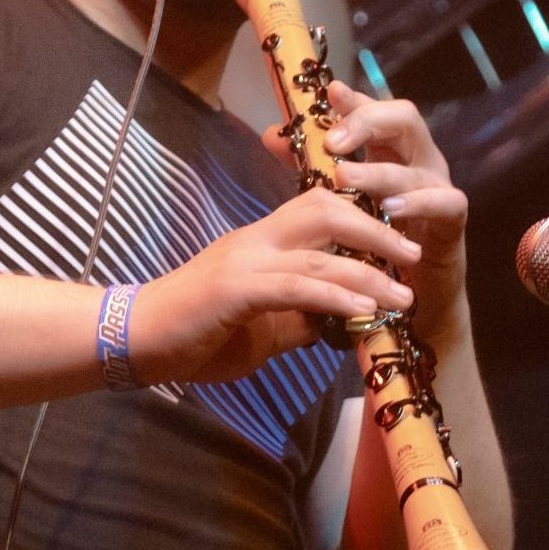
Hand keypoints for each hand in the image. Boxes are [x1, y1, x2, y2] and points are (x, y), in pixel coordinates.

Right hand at [131, 87, 464, 388]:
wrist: (135, 341)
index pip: (319, 209)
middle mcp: (256, 240)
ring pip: (320, 248)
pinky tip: (364, 312)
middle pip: (327, 209)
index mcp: (261, 242)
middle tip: (413, 253)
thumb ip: (298, 318)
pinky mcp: (235, 288)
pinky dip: (336, 296)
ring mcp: (244, 260)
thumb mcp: (260, 328)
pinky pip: (297, 285)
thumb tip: (338, 322)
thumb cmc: (192, 335)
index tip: (399, 240)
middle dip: (376, 227)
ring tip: (404, 294)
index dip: (363, 216)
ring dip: (369, 270)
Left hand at [306, 82, 467, 332]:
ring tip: (345, 177)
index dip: (353, 100)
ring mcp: (439, 185)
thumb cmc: (374, 239)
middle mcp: (417, 158)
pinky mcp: (453, 218)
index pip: (373, 110)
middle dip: (368, 123)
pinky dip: (419, 204)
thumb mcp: (338, 199)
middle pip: (403, 118)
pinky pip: (446, 202)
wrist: (415, 293)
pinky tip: (392, 208)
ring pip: (414, 166)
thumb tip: (271, 135)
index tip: (329, 93)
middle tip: (332, 141)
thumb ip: (310, 165)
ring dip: (379, 172)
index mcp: (390, 148)